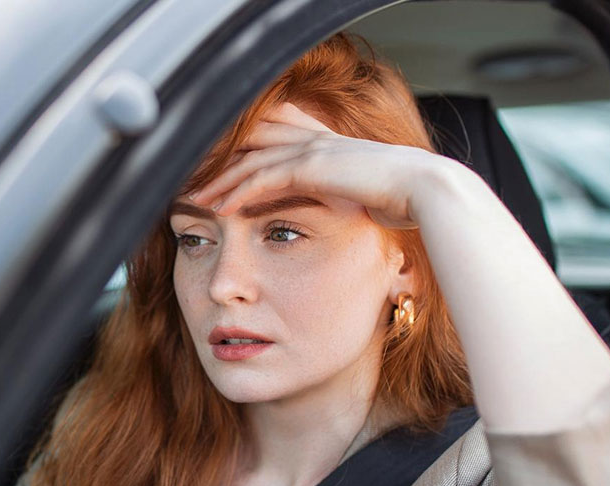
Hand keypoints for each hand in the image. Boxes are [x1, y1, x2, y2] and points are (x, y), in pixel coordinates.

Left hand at [188, 103, 495, 230]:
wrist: (426, 191)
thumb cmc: (403, 201)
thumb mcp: (363, 199)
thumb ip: (340, 202)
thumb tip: (338, 220)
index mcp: (323, 148)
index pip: (268, 145)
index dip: (237, 160)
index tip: (210, 180)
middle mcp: (313, 142)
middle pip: (249, 146)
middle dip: (216, 163)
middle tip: (184, 182)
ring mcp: (312, 150)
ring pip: (250, 160)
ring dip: (217, 180)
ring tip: (189, 198)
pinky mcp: (313, 166)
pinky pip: (264, 177)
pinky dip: (237, 190)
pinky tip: (217, 206)